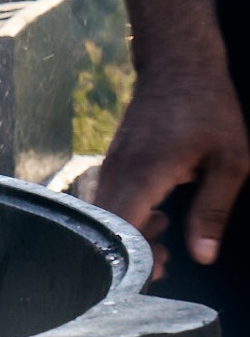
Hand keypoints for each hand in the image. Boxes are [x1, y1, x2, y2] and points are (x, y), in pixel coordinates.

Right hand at [95, 64, 248, 277]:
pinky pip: (110, 196)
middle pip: (105, 225)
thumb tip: (202, 255)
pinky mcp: (116, 158)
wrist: (179, 63)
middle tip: (166, 266)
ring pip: (104, 211)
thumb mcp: (231, 162)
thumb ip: (213, 210)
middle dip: (130, 252)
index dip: (132, 257)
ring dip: (129, 233)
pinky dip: (127, 214)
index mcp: (145, 172)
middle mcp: (119, 169)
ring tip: (166, 240)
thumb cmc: (209, 108)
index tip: (156, 273)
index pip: (119, 227)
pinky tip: (158, 215)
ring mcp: (113, 162)